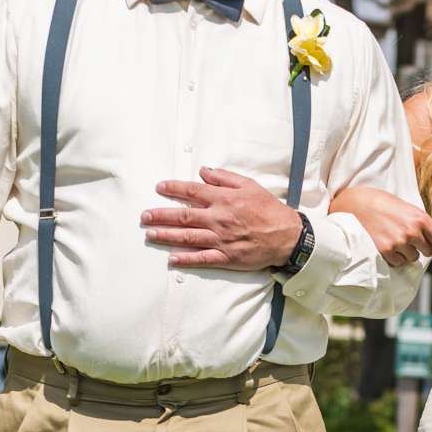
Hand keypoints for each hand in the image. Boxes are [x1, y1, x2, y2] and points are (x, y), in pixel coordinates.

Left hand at [140, 169, 303, 268]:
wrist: (287, 236)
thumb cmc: (269, 209)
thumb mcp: (249, 185)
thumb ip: (225, 177)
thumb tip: (203, 171)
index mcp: (223, 199)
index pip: (192, 191)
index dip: (173, 188)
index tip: (159, 187)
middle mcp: (218, 219)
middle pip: (183, 216)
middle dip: (160, 215)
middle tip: (144, 216)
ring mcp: (221, 239)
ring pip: (187, 237)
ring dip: (166, 236)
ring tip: (149, 234)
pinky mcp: (226, 257)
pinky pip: (202, 258)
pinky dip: (186, 259)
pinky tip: (171, 259)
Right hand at [327, 184, 431, 267]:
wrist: (355, 204)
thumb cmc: (381, 203)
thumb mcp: (407, 207)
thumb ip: (422, 223)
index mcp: (420, 219)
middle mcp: (412, 232)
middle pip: (428, 252)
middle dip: (420, 247)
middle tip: (408, 238)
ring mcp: (398, 243)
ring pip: (411, 258)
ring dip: (405, 253)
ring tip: (393, 239)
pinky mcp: (385, 251)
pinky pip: (397, 262)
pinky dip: (393, 257)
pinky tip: (385, 244)